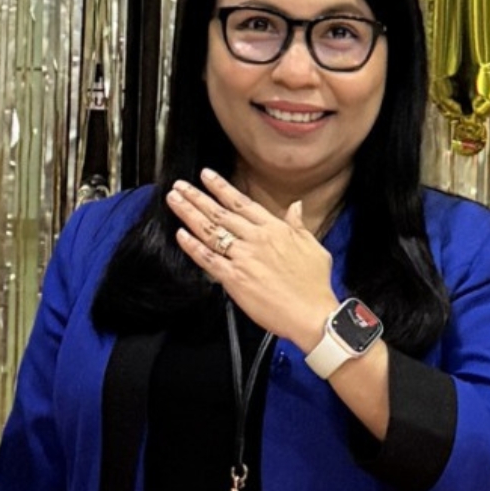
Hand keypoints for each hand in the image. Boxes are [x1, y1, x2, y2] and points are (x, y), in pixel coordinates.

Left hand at [168, 170, 338, 346]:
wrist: (312, 314)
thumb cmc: (315, 286)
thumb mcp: (313, 247)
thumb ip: (299, 225)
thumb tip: (296, 206)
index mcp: (275, 229)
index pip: (242, 203)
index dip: (221, 187)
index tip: (206, 176)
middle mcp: (256, 239)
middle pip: (220, 213)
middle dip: (197, 196)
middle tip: (180, 186)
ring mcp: (243, 258)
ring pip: (210, 231)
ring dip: (189, 213)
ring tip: (174, 200)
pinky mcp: (234, 279)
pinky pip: (208, 259)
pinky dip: (192, 246)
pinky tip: (180, 235)